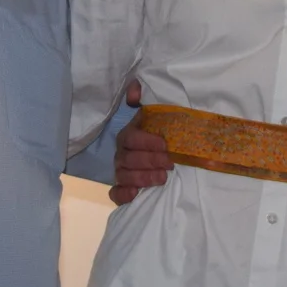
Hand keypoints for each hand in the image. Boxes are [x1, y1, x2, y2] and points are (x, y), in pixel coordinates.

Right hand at [109, 80, 171, 205]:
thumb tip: (134, 91)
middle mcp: (122, 153)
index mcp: (129, 135)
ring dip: (142, 178)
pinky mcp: (122, 189)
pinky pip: (116, 193)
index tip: (165, 145)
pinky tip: (135, 194)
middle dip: (150, 161)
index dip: (147, 142)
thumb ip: (142, 97)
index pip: (132, 138)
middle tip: (170, 165)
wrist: (163, 156)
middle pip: (129, 159)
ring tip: (162, 179)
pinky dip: (123, 195)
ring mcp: (120, 171)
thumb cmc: (160, 135)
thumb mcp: (156, 115)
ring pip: (124, 176)